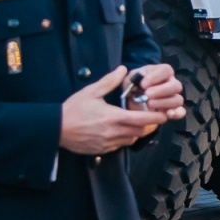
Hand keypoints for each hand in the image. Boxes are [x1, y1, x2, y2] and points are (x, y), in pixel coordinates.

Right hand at [61, 67, 176, 154]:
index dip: (155, 118)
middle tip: (152, 117)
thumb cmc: (73, 109)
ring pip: (131, 140)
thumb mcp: (91, 91)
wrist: (56, 129)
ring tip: (138, 123)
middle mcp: (113, 132)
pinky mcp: (102, 150)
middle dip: (148, 125)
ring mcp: (108, 143)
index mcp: (113, 117)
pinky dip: (126, 139)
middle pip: (140, 132)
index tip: (163, 114)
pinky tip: (122, 131)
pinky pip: (120, 146)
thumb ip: (109, 81)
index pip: (142, 119)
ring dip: (137, 132)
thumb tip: (123, 69)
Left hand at [129, 63, 185, 119]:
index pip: (166, 70)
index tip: (143, 84)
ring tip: (149, 104)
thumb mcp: (132, 78)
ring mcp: (174, 97)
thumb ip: (136, 77)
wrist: (131, 100)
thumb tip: (142, 78)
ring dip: (164, 102)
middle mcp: (172, 83)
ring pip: (178, 99)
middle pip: (176, 86)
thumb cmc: (134, 86)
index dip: (156, 77)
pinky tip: (168, 114)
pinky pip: (181, 112)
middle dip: (161, 91)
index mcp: (163, 72)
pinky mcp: (173, 110)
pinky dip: (177, 113)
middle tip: (147, 94)